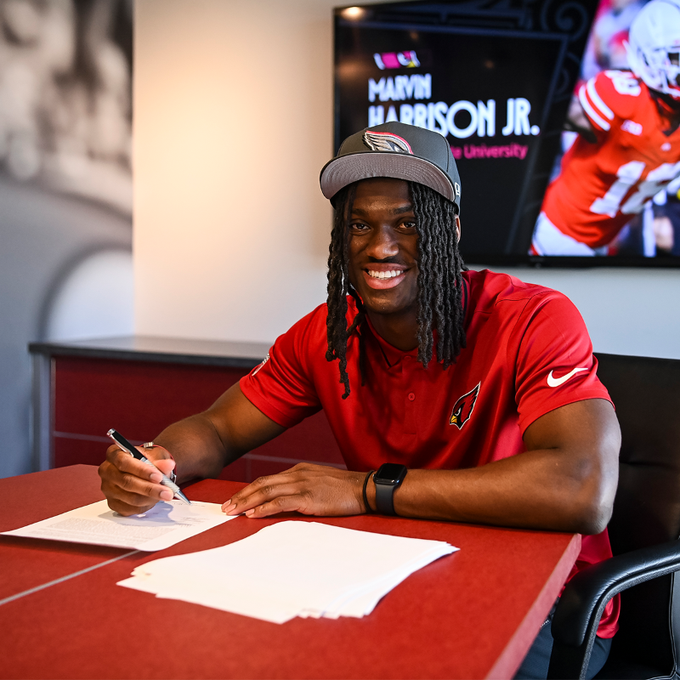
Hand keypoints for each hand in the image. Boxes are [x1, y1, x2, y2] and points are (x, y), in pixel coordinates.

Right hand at [99, 444, 175, 515]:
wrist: (144, 469)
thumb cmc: (146, 460)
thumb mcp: (154, 455)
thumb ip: (160, 461)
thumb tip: (168, 465)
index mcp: (114, 454)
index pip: (124, 463)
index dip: (142, 471)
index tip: (158, 477)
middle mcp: (107, 471)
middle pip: (127, 483)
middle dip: (150, 488)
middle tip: (167, 491)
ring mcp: (108, 488)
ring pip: (130, 498)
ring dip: (151, 498)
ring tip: (165, 494)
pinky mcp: (112, 503)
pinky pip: (131, 508)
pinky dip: (146, 505)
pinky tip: (154, 499)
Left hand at [222, 463, 367, 518]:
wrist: (365, 489)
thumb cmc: (346, 490)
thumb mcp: (320, 484)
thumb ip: (303, 489)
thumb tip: (287, 501)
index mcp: (299, 471)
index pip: (268, 479)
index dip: (250, 489)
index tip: (236, 499)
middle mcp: (297, 475)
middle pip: (262, 483)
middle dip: (242, 495)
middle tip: (225, 506)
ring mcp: (302, 484)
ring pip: (267, 491)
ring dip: (247, 502)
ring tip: (232, 511)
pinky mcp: (308, 497)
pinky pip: (280, 502)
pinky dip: (264, 508)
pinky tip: (253, 514)